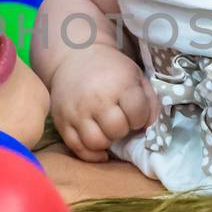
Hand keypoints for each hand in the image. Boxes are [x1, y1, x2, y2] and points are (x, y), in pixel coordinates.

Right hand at [49, 46, 159, 162]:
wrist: (74, 57)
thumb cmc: (110, 69)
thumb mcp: (135, 75)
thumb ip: (149, 101)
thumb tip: (149, 127)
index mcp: (119, 85)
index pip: (137, 115)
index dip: (139, 118)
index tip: (134, 113)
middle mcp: (96, 99)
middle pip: (116, 130)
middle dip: (123, 130)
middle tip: (120, 121)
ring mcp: (77, 112)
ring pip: (96, 143)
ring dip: (107, 141)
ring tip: (108, 131)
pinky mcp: (62, 122)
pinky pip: (77, 148)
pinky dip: (91, 153)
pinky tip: (99, 148)